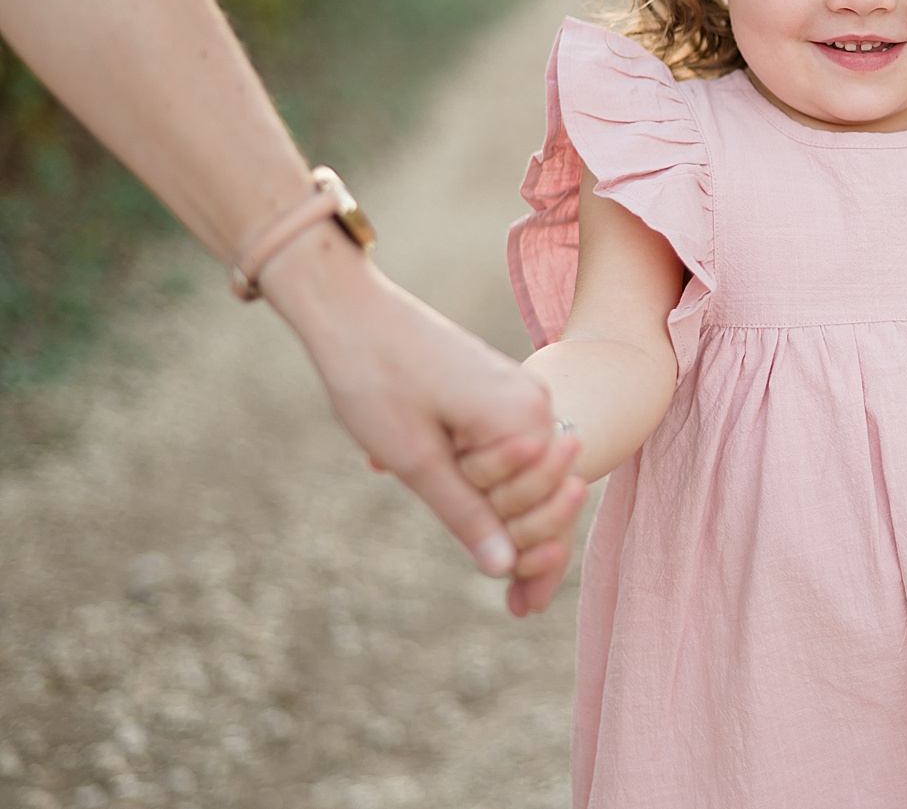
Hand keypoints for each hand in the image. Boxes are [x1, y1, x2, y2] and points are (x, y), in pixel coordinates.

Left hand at [263, 224, 583, 590]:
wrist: (351, 313)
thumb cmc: (377, 380)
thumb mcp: (417, 460)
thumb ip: (466, 515)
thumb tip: (503, 568)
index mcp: (524, 419)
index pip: (548, 508)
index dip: (531, 560)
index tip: (513, 600)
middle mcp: (536, 404)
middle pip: (548, 494)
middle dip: (526, 541)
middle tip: (514, 598)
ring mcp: (520, 396)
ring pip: (530, 478)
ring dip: (507, 517)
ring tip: (505, 575)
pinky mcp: (499, 393)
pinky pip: (512, 455)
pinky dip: (494, 490)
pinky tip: (480, 520)